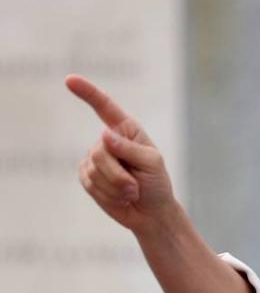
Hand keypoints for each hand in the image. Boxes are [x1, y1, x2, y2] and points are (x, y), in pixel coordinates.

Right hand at [67, 74, 178, 233]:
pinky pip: (89, 184)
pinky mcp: (87, 176)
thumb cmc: (157, 184)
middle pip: (99, 151)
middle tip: (136, 186)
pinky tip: (120, 197)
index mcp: (126, 130)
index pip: (104, 107)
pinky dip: (108, 194)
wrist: (151, 212)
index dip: (88, 93)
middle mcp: (107, 141)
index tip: (70, 79)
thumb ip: (130, 149)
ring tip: (131, 192)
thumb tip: (104, 135)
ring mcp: (94, 159)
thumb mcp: (152, 163)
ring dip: (116, 186)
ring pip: (93, 169)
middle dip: (119, 174)